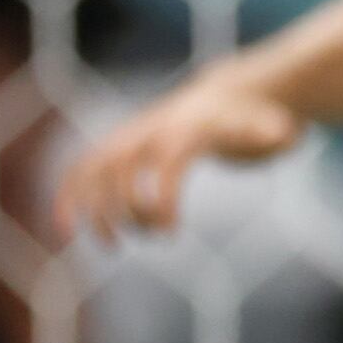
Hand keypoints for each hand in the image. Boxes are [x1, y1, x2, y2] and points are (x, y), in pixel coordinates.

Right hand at [52, 66, 301, 241]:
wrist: (231, 96)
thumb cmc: (257, 120)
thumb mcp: (274, 126)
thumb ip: (273, 133)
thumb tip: (277, 133)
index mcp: (186, 127)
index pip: (163, 164)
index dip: (160, 199)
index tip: (171, 233)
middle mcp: (150, 129)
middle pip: (120, 168)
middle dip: (128, 210)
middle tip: (157, 237)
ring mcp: (130, 136)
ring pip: (92, 170)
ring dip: (90, 209)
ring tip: (111, 246)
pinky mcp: (120, 148)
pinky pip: (82, 169)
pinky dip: (68, 196)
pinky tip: (65, 230)